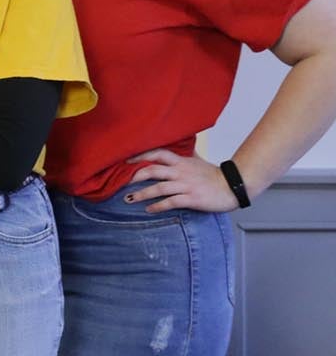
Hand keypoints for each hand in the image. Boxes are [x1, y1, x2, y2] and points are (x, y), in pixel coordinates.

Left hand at [125, 149, 239, 212]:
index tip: (125, 160)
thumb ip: (185, 155)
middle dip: (135, 176)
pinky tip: (149, 210)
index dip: (140, 156)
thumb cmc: (214, 175)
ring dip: (142, 194)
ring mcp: (186, 185)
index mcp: (182, 161)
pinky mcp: (192, 198)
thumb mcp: (198, 161)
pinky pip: (171, 202)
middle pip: (153, 170)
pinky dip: (157, 206)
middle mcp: (181, 172)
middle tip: (122, 182)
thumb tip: (178, 146)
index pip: (158, 153)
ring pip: (159, 188)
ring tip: (129, 199)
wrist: (234, 186)